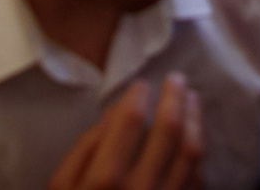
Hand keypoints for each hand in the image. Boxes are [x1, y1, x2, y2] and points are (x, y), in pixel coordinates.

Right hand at [48, 75, 203, 189]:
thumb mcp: (59, 189)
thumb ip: (84, 150)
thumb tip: (113, 113)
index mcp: (105, 182)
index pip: (130, 122)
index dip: (139, 96)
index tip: (142, 84)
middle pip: (169, 132)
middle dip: (176, 99)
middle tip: (177, 80)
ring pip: (193, 155)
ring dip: (196, 122)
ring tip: (193, 101)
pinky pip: (198, 183)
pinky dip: (199, 156)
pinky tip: (195, 140)